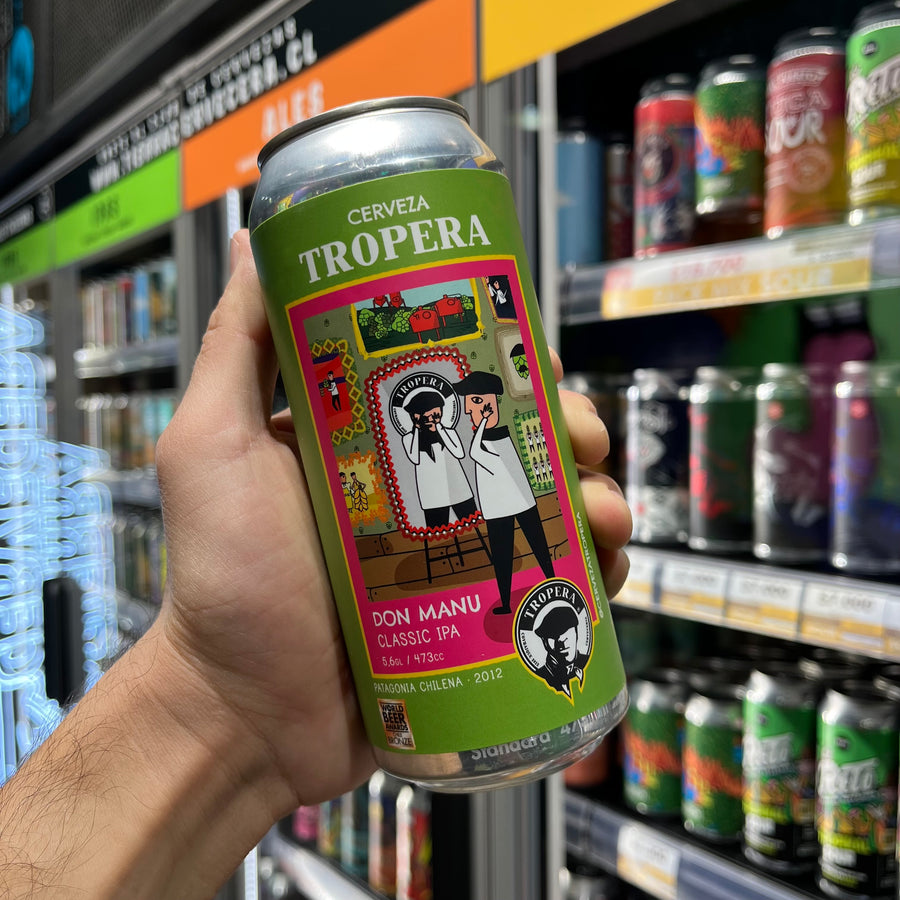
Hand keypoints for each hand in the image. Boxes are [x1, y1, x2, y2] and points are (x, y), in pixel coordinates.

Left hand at [155, 230, 630, 811]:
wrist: (244, 716)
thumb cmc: (225, 578)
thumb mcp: (213, 445)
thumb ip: (234, 348)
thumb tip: (261, 242)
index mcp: (373, 442)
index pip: (459, 382)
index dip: (508, 365)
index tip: (537, 362)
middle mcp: (420, 491)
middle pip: (519, 442)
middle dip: (568, 431)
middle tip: (582, 443)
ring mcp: (453, 556)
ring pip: (549, 510)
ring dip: (594, 501)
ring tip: (601, 519)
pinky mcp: (475, 618)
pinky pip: (550, 586)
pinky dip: (589, 574)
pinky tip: (602, 573)